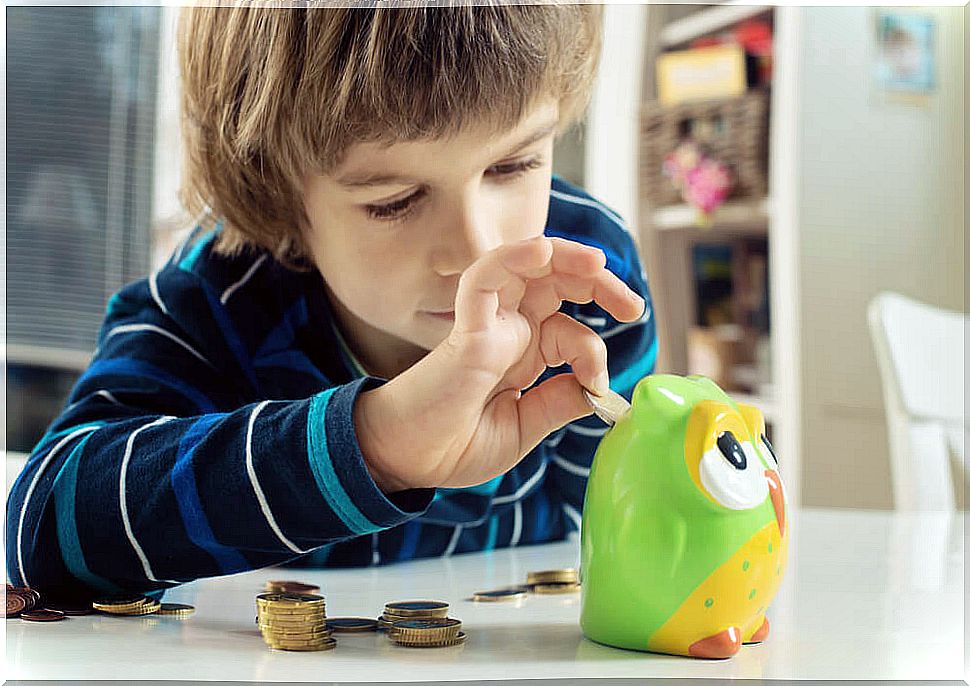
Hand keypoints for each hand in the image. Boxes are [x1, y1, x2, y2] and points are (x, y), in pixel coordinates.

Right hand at [355, 236, 644, 491]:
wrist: (406, 461)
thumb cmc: (454, 444)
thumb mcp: (525, 427)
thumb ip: (560, 402)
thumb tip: (602, 388)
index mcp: (523, 353)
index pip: (570, 329)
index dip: (595, 351)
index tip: (599, 386)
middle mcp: (508, 332)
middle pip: (556, 284)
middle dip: (597, 283)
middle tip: (632, 305)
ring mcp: (487, 326)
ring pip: (525, 268)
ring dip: (563, 258)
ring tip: (598, 264)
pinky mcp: (465, 331)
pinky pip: (483, 280)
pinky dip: (510, 260)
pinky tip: (539, 251)